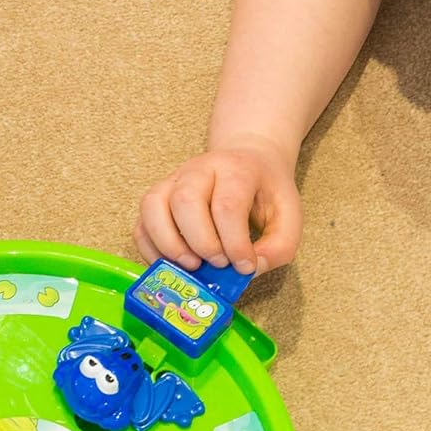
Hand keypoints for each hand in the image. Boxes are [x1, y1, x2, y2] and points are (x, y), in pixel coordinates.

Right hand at [136, 137, 302, 275]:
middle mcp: (198, 169)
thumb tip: (248, 271)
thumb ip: (278, 247)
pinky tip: (172, 266)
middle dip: (201, 242)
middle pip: (186, 201)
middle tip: (218, 264)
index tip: (245, 267)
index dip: (234, 243)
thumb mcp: (288, 216)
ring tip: (192, 266)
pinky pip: (142, 224)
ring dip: (169, 244)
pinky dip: (151, 250)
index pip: (228, 206)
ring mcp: (173, 181)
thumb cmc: (266, 192)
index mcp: (236, 169)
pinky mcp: (157, 199)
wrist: (248, 158)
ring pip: (154, 207)